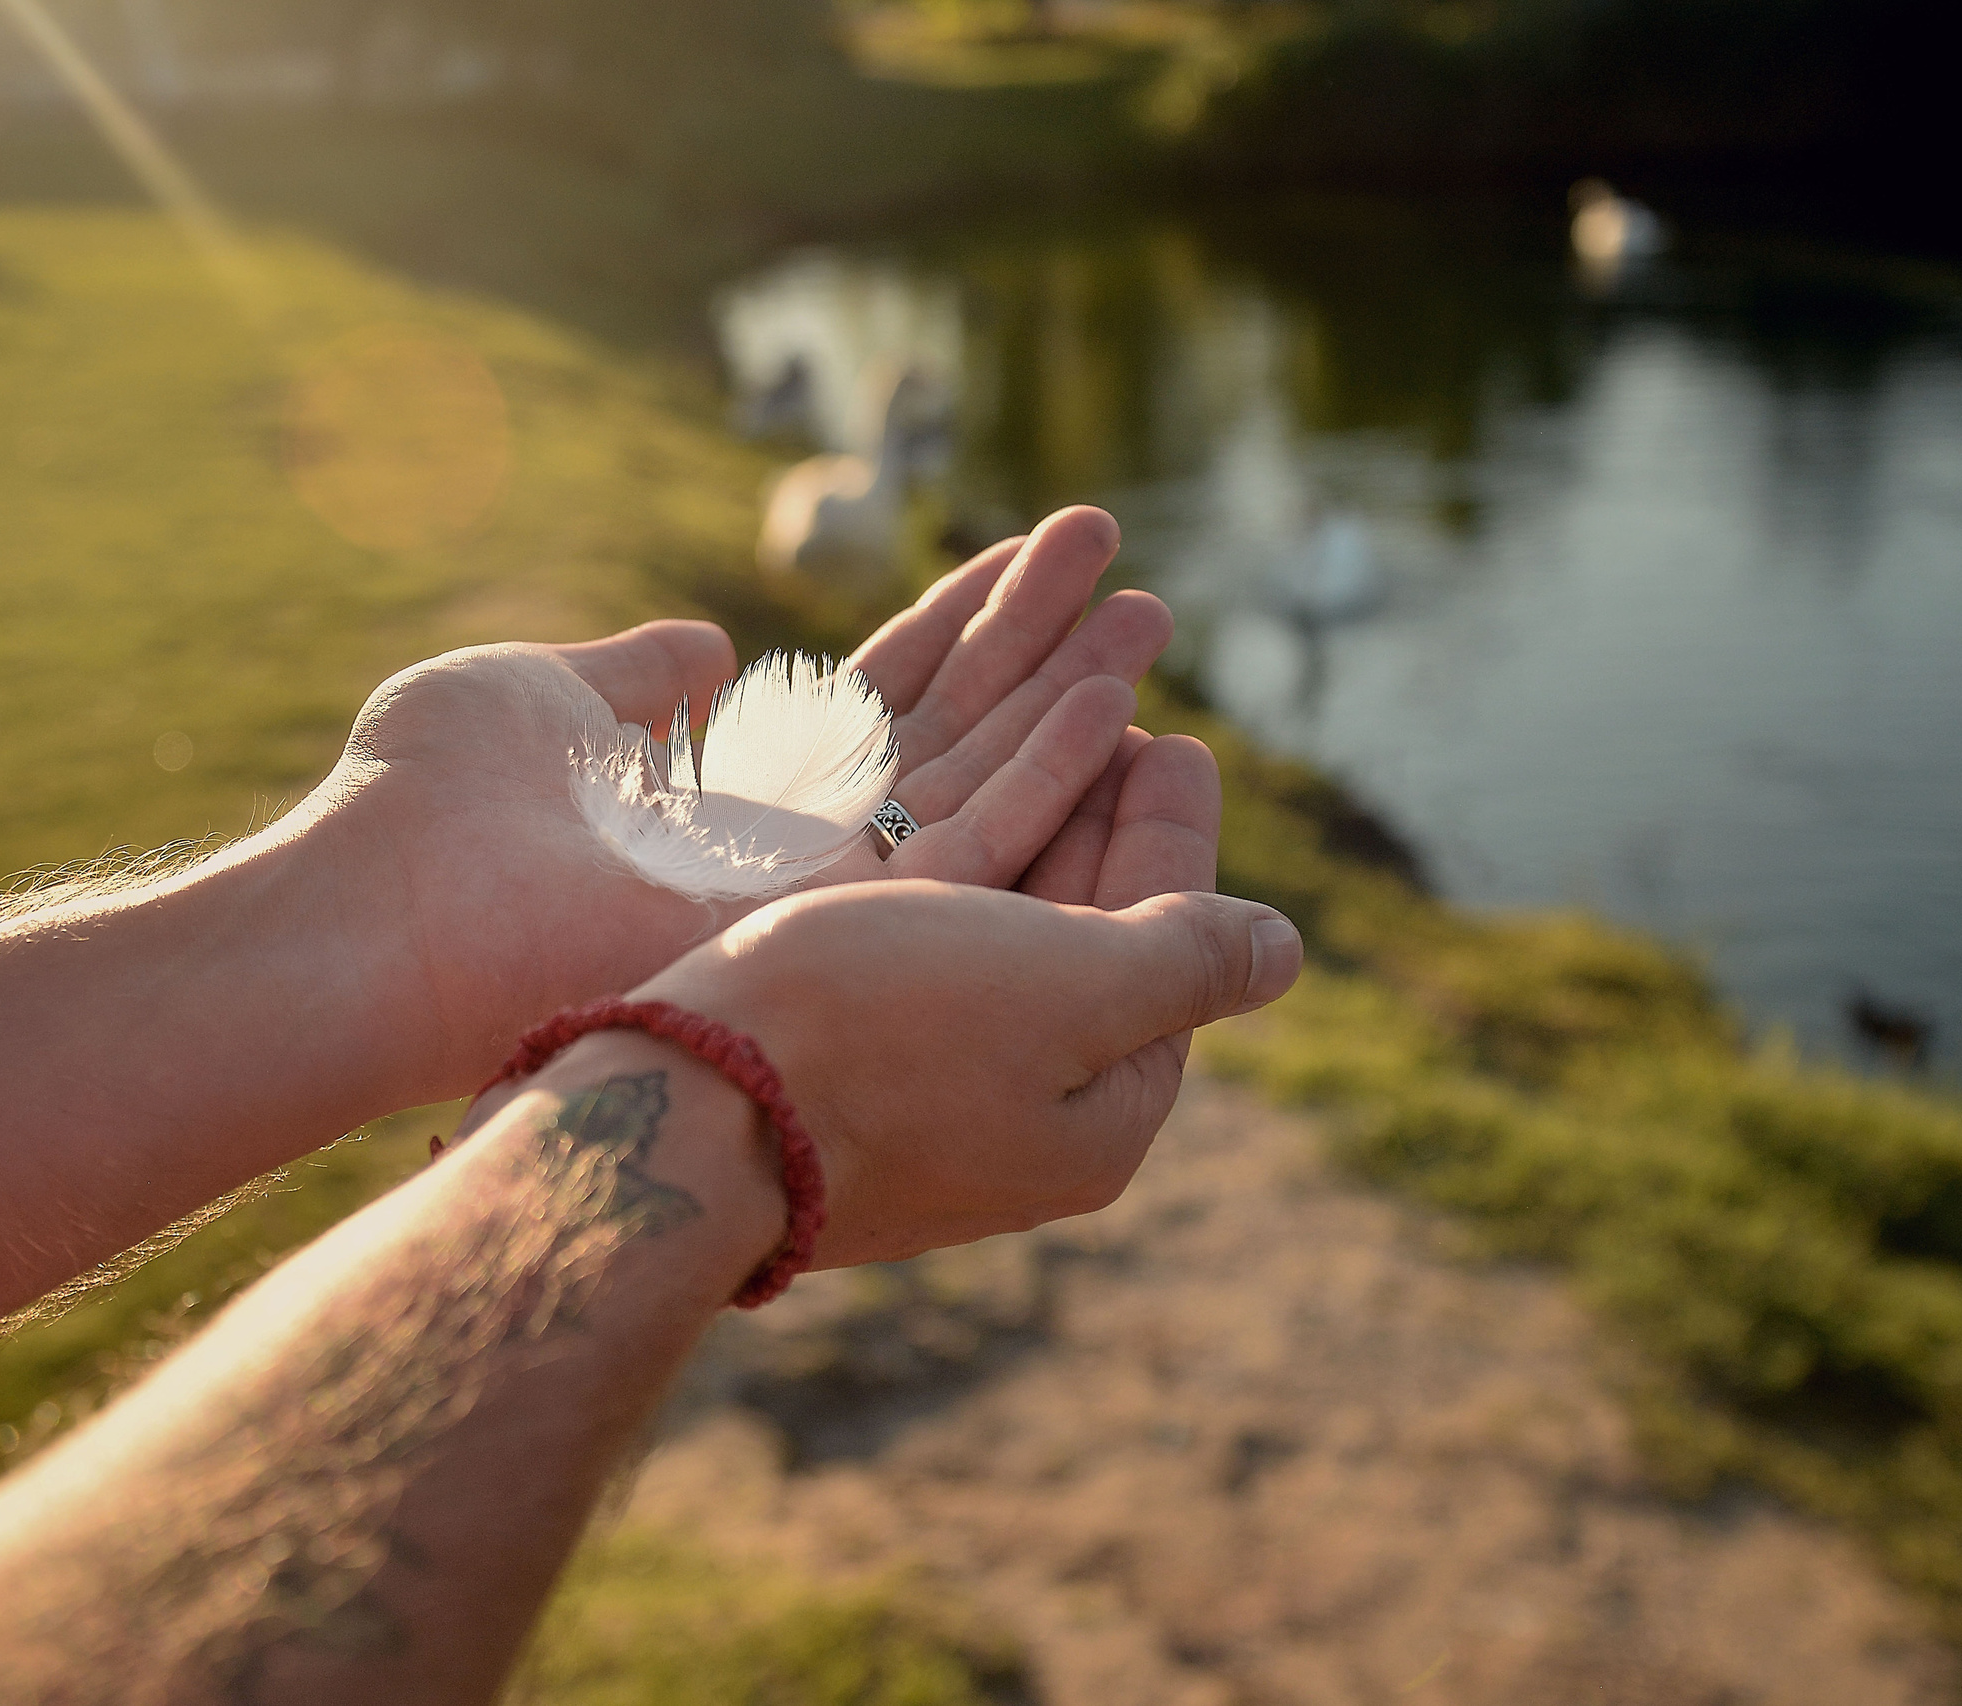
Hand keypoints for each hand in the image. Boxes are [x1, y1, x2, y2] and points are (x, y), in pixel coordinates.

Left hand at [290, 507, 1169, 1106]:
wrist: (373, 918)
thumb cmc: (425, 807)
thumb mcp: (544, 695)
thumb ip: (645, 677)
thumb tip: (718, 649)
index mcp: (733, 798)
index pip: (879, 703)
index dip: (960, 627)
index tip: (1032, 558)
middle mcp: (794, 853)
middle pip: (952, 737)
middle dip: (1042, 650)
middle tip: (1131, 568)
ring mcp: (819, 899)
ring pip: (984, 787)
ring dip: (1072, 697)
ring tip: (1153, 607)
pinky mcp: (828, 927)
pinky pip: (971, 848)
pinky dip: (1048, 772)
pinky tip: (1116, 703)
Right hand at [627, 727, 1296, 1266]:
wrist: (676, 1111)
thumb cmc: (882, 1036)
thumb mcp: (1073, 986)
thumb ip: (1185, 956)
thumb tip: (1285, 949)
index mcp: (1100, 1116)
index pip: (1170, 951)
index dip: (1173, 835)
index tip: (1180, 738)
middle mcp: (1020, 1112)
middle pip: (1086, 933)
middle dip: (1104, 807)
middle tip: (1117, 701)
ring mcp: (923, 1090)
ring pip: (998, 923)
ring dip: (1031, 810)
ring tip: (1030, 722)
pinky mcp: (837, 1057)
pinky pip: (918, 935)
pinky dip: (947, 856)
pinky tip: (928, 803)